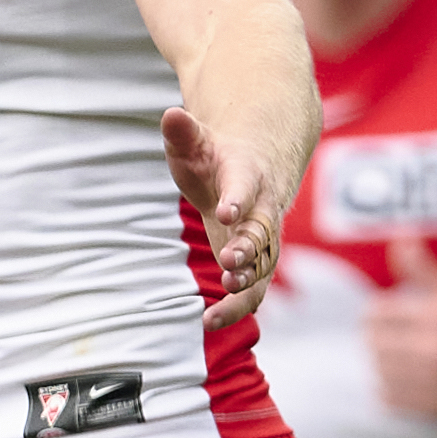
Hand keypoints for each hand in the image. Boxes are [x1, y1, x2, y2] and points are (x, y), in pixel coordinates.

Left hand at [161, 106, 280, 329]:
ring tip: (222, 299)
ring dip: (246, 282)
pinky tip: (210, 322)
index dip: (237, 198)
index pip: (245, 187)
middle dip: (247, 248)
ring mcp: (265, 238)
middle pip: (262, 232)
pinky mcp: (258, 262)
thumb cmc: (219, 157)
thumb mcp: (197, 141)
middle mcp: (264, 210)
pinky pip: (255, 289)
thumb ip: (183, 132)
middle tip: (229, 263)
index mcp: (248, 175)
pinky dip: (238, 307)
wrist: (260, 165)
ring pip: (263, 265)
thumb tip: (171, 115)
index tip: (225, 211)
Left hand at [365, 242, 436, 423]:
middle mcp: (431, 350)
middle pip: (374, 342)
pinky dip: (391, 390)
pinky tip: (408, 382)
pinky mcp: (428, 408)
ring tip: (403, 361)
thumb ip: (424, 269)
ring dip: (385, 365)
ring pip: (379, 370)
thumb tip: (401, 237)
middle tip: (396, 339)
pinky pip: (386, 398)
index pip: (378, 312)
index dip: (381, 313)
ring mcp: (429, 383)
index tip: (391, 317)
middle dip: (380, 339)